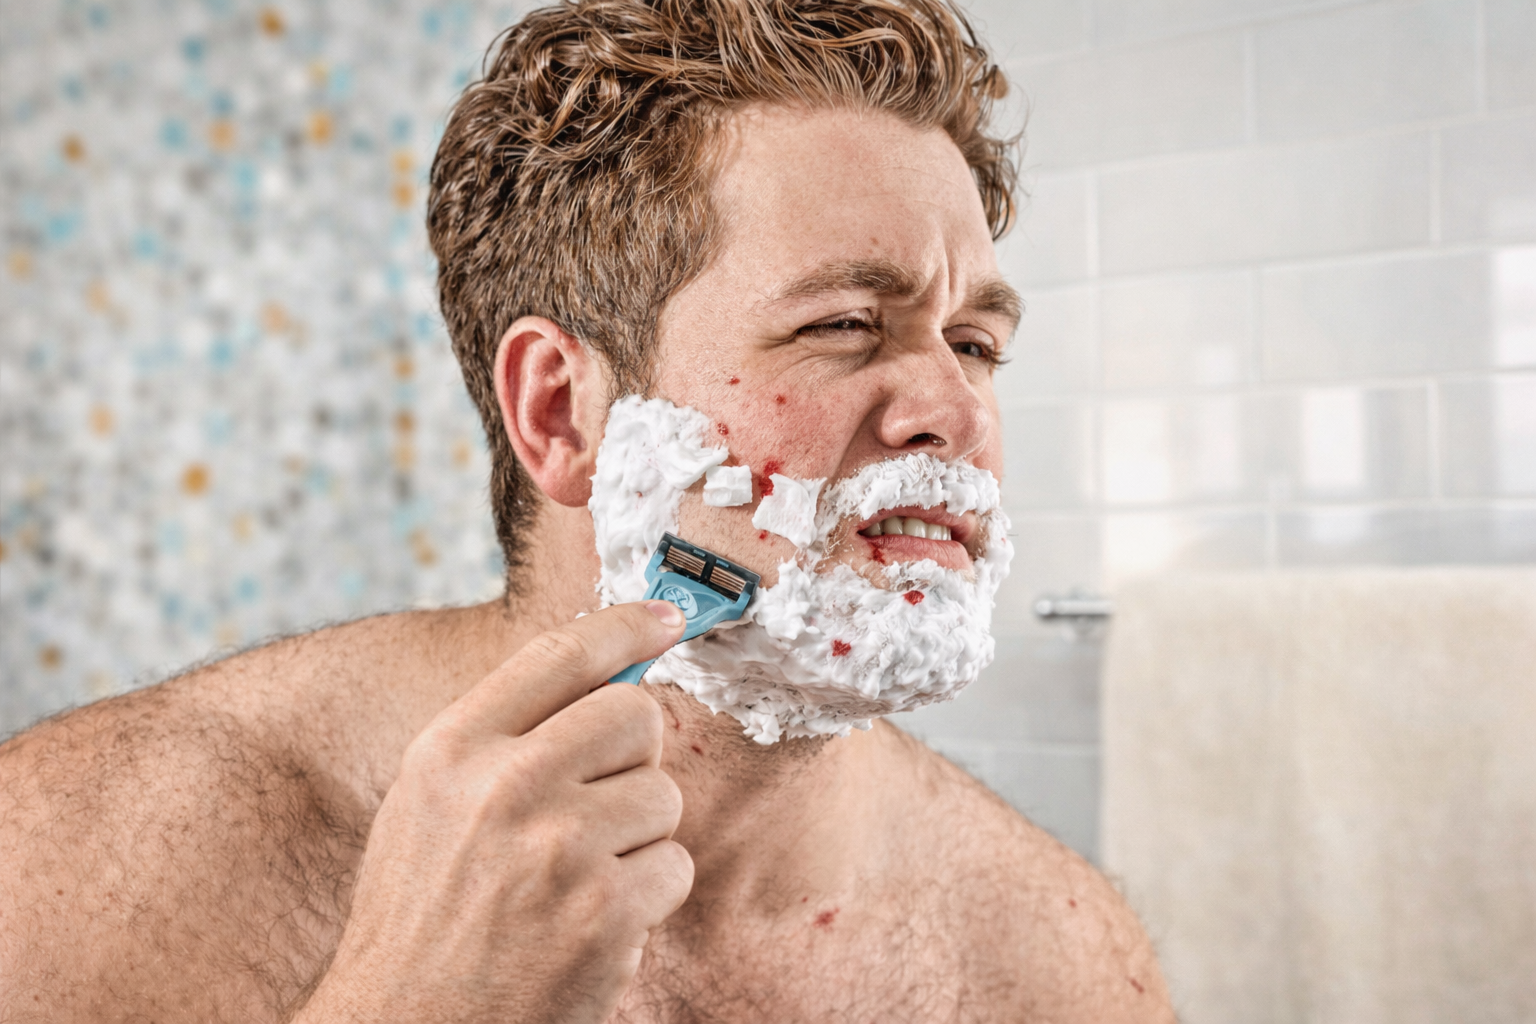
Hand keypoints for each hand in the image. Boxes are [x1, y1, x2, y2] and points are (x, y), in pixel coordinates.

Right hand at [295, 600, 691, 1023]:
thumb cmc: (423, 921)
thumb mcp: (430, 806)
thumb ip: (504, 738)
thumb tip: (608, 674)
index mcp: (452, 749)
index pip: (560, 654)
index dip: (627, 625)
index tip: (669, 618)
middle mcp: (503, 785)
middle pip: (635, 714)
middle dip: (635, 756)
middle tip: (599, 804)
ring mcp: (558, 848)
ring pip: (662, 795)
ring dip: (637, 839)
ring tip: (575, 883)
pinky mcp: (605, 912)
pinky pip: (673, 866)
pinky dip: (647, 899)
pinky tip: (590, 926)